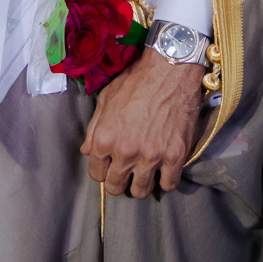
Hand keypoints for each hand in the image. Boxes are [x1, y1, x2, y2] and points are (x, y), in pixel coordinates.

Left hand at [82, 48, 204, 197]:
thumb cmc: (137, 81)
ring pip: (141, 191)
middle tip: (127, 173)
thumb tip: (87, 150)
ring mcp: (151, 156)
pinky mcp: (175, 155)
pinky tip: (164, 171)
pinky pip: (169, 185)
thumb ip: (94, 129)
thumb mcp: (106, 99)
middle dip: (119, 182)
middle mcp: (125, 151)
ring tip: (145, 174)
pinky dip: (166, 181)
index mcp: (105, 139)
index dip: (103, 171)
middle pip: (116, 187)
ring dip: (141, 185)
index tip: (111, 167)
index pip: (96, 174)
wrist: (170, 71)